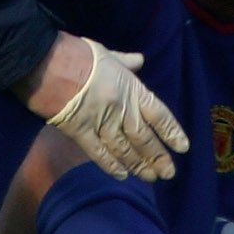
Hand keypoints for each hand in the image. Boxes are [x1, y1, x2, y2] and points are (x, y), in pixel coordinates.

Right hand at [25, 34, 187, 180]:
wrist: (51, 64)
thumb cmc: (81, 55)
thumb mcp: (109, 55)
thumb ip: (125, 62)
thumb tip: (140, 60)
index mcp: (132, 90)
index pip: (159, 114)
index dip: (172, 131)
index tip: (182, 147)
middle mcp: (121, 110)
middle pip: (144, 138)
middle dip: (158, 156)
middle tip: (168, 173)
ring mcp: (101, 123)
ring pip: (125, 149)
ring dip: (139, 165)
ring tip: (150, 178)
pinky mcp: (81, 133)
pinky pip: (99, 153)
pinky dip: (111, 166)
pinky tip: (121, 175)